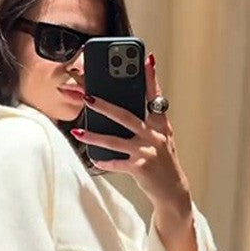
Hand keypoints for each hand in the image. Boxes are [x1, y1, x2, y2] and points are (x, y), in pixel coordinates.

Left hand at [70, 52, 190, 214]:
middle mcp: (154, 135)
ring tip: (77, 130)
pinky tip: (92, 158)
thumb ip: (147, 122)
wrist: (172, 191)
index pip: (154, 97)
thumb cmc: (162, 161)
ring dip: (94, 135)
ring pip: (115, 141)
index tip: (147, 59)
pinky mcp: (140, 168)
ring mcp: (147, 152)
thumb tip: (122, 106)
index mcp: (160, 124)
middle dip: (104, 105)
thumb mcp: (160, 138)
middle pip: (126, 116)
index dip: (151, 78)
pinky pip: (117, 164)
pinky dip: (104, 161)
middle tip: (86, 95)